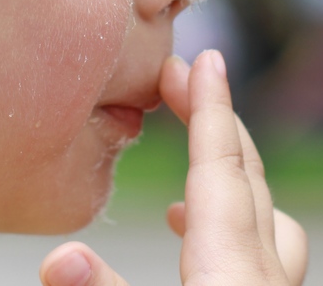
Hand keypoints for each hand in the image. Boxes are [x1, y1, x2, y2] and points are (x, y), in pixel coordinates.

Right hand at [39, 51, 307, 285]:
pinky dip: (233, 219)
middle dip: (215, 119)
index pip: (221, 170)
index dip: (210, 108)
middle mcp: (263, 277)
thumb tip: (58, 258)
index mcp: (232, 272)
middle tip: (179, 77)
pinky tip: (189, 233)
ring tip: (191, 152)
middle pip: (247, 178)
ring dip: (230, 171)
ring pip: (264, 214)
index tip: (205, 58)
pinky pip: (261, 249)